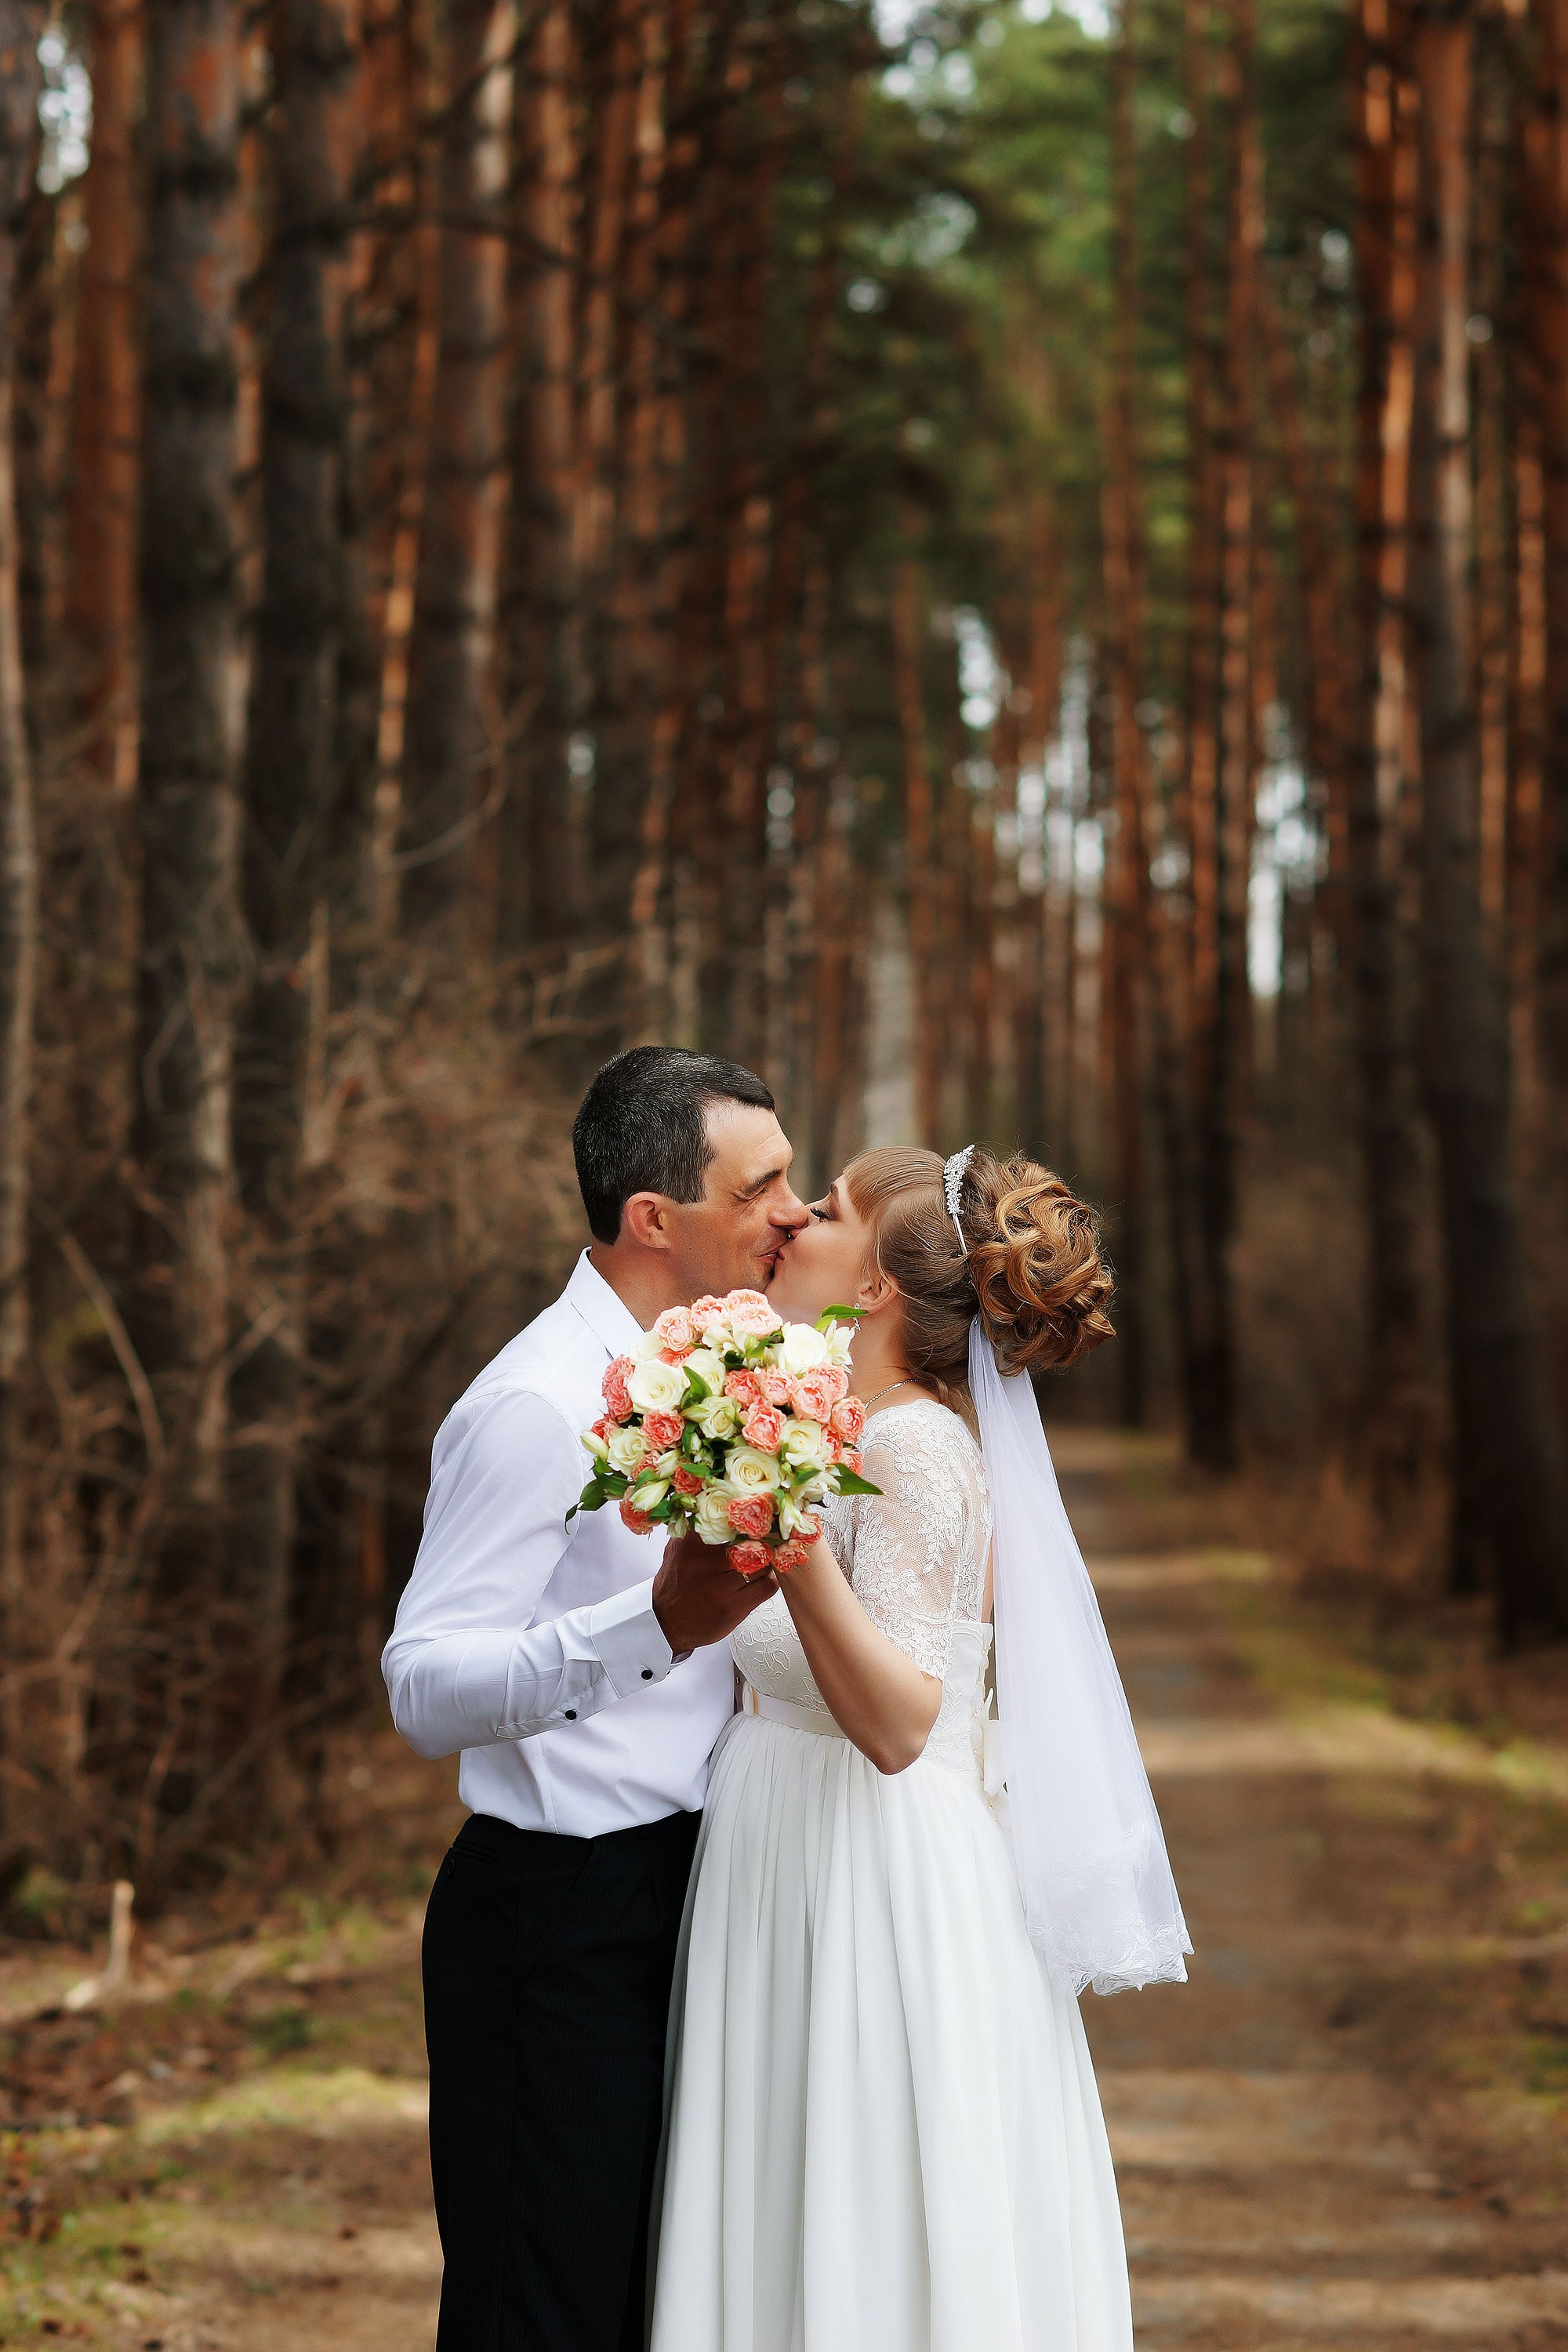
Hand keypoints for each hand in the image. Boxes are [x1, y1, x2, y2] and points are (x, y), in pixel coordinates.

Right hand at [652, 1530, 776, 1653]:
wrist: (666, 1623)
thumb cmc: (675, 1585)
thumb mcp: (676, 1550)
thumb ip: (695, 1530)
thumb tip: (723, 1510)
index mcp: (690, 1544)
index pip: (729, 1523)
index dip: (745, 1523)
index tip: (753, 1523)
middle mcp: (705, 1563)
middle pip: (749, 1543)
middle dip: (759, 1544)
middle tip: (763, 1544)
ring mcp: (720, 1587)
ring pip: (761, 1565)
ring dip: (765, 1564)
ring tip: (760, 1565)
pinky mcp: (733, 1607)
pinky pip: (767, 1587)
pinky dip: (769, 1581)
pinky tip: (761, 1581)